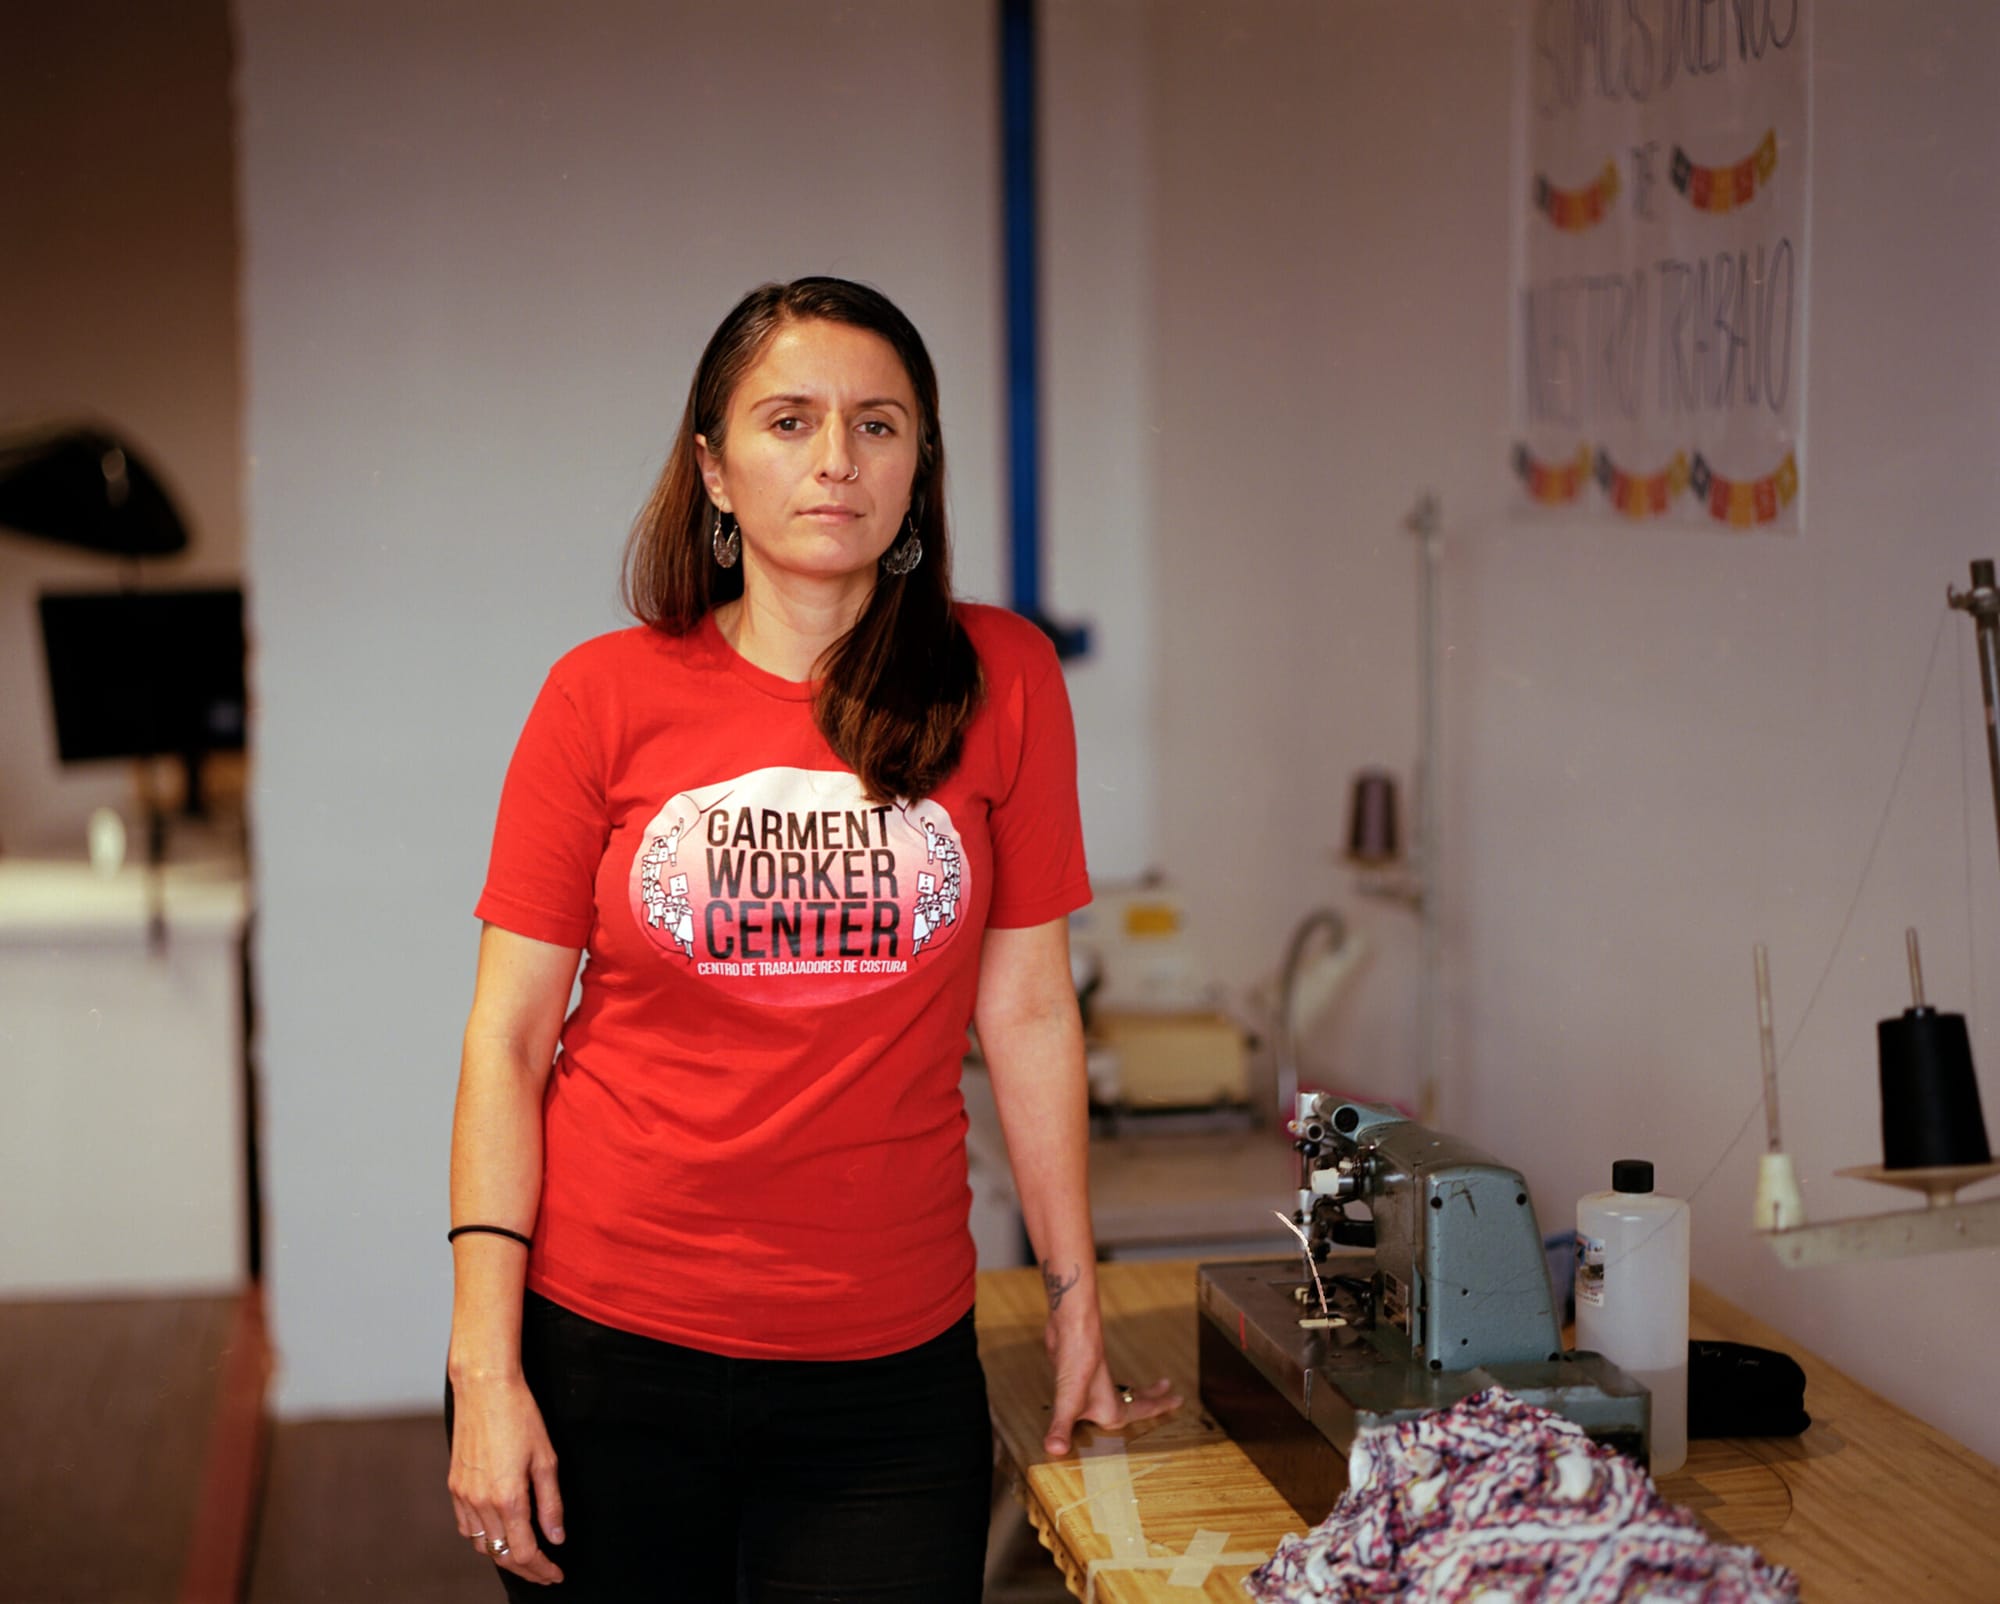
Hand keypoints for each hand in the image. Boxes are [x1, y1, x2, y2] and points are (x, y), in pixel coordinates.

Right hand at [447, 1373, 565, 1585]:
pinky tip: (499, 1531)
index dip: (542, 1569)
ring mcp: (464, 1496)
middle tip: (546, 1571)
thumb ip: (551, 1503)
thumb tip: (556, 1537)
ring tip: (526, 1553)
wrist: (484, 1388)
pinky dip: (484, 1537)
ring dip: (503, 1554)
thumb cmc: (520, 1416)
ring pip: (482, 1545)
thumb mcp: (546, 1458)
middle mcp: (481, 1502)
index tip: (556, 1573)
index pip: (524, 1552)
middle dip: (526, 1568)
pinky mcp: (454, 1486)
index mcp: (508, 1497)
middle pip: (502, 1555)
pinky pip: (466, 1527)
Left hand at [1042, 1310, 1181, 1457]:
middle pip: (1138, 1401)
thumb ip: (1061, 1428)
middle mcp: (1107, 1398)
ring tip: (1145, 1395)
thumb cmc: (1077, 1361)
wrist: (1070, 1328)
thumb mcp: (1067, 1402)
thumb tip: (1055, 1450)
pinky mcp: (1080, 1375)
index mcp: (1111, 1409)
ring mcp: (1094, 1384)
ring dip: (1133, 1395)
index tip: (1179, 1401)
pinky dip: (1109, 1390)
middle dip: (1155, 1401)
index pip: (1143, 1411)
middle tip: (1174, 1396)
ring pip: (1120, 1394)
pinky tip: (1096, 1392)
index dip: (1160, 1407)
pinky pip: (1100, 1388)